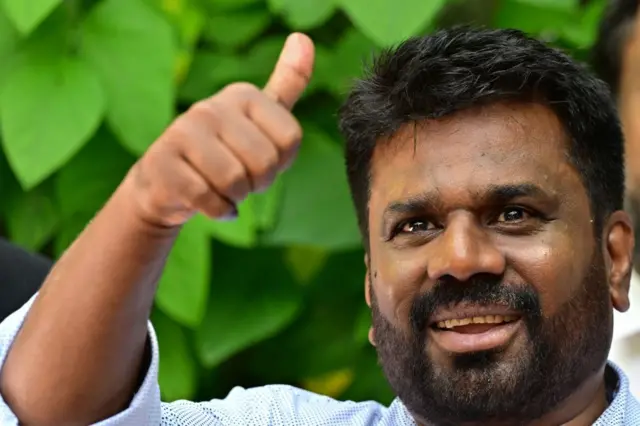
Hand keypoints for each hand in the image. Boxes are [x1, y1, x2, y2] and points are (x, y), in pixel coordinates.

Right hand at [125, 33, 314, 227]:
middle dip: (257, 184)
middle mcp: (212, 107)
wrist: (166, 183)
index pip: (290, 139)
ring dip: (235, 197)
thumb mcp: (258, 117)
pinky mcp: (163, 162)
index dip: (281, 163)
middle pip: (265, 163)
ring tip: (221, 189)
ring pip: (235, 182)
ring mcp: (183, 132)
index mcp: (243, 95)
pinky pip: (209, 199)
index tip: (259, 160)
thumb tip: (303, 39)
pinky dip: (216, 210)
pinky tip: (208, 203)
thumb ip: (287, 82)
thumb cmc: (223, 151)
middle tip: (239, 179)